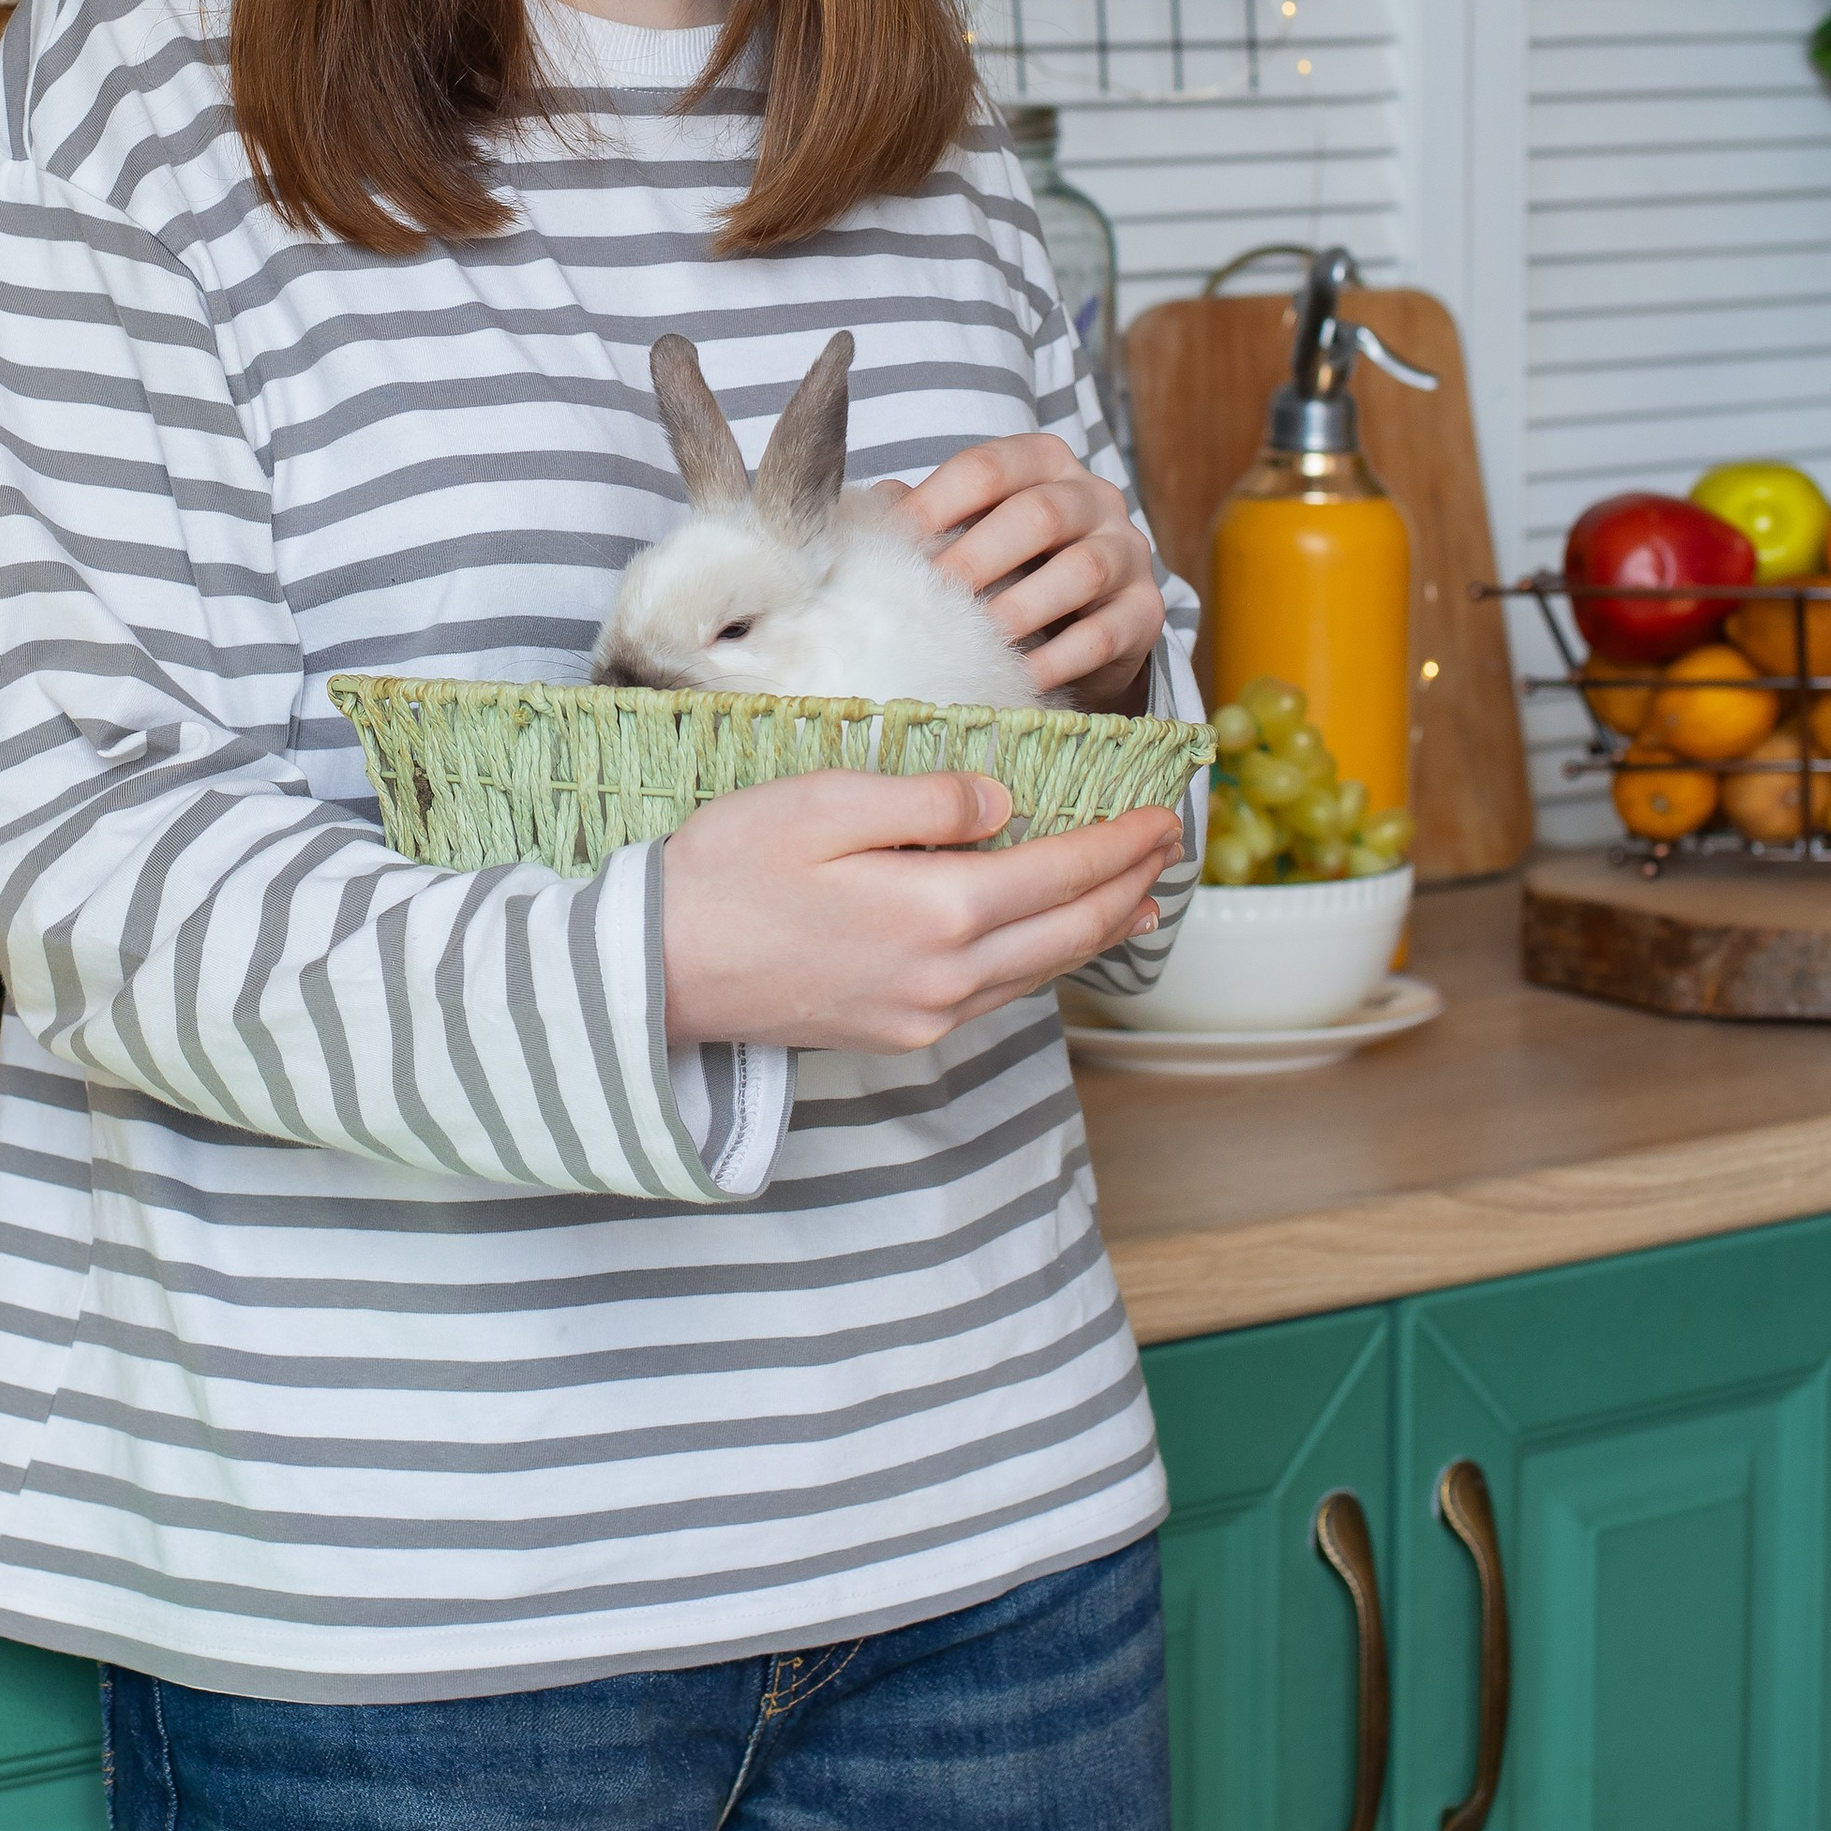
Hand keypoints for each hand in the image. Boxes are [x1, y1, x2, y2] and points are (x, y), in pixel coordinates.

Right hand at [662, 769, 1186, 1053]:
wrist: (659, 967)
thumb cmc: (729, 870)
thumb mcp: (825, 801)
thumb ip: (926, 800)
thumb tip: (1003, 803)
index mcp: (938, 910)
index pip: (1063, 872)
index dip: (1120, 842)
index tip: (1164, 812)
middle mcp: (949, 976)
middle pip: (1070, 930)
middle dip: (1128, 883)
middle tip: (1171, 845)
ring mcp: (926, 1014)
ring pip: (1042, 970)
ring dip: (1098, 928)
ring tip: (1138, 896)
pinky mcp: (899, 1030)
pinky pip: (999, 993)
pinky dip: (1045, 959)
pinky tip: (1052, 941)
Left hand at [879, 431, 1168, 711]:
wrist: (1087, 621)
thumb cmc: (1012, 565)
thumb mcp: (972, 530)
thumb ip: (927, 516)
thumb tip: (877, 507)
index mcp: (1043, 462)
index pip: (988, 467)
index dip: (936, 502)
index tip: (895, 543)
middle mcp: (1094, 497)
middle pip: (1040, 514)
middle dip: (978, 557)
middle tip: (932, 597)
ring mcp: (1128, 552)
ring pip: (1082, 570)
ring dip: (1021, 608)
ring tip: (975, 639)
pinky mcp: (1146, 612)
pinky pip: (1104, 634)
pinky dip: (1057, 660)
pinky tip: (1018, 677)